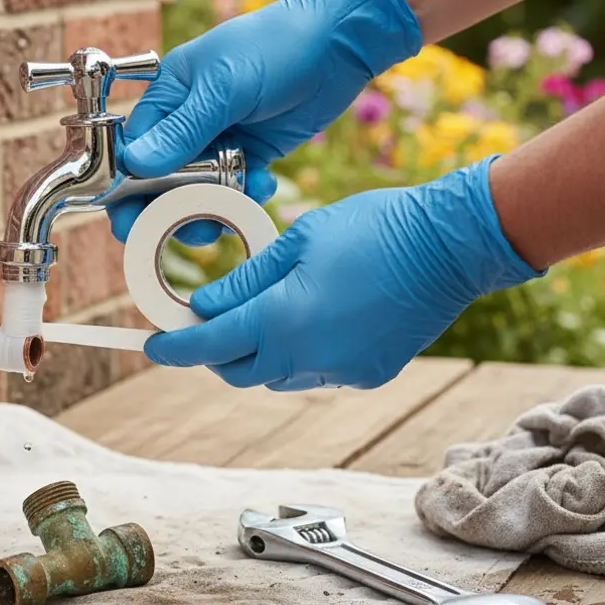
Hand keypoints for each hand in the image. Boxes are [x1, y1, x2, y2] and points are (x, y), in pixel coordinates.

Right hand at [108, 0, 422, 245]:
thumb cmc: (276, 47)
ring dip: (211, 205)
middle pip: (162, 177)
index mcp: (170, 95)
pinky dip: (245, 195)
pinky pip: (235, 187)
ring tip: (230, 208)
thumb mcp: (224, 88)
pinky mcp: (251, 152)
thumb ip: (183, 131)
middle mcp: (189, 119)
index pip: (133, 148)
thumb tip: (136, 165)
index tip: (132, 220)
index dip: (128, 187)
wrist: (338, 44)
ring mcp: (220, 138)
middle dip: (172, 206)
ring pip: (199, 189)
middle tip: (190, 228)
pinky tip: (264, 183)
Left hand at [143, 157, 543, 389]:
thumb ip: (245, 281)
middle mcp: (308, 357)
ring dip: (259, 353)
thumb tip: (203, 305)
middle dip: (215, 351)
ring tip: (266, 312)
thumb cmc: (375, 227)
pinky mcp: (368, 374)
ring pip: (277, 376)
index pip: (208, 345)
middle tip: (207, 320)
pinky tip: (315, 319)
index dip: (174, 346)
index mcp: (284, 319)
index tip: (153, 343)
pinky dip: (301, 354)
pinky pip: (317, 373)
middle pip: (239, 371)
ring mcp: (342, 371)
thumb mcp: (298, 242)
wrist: (451, 246)